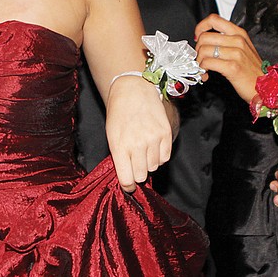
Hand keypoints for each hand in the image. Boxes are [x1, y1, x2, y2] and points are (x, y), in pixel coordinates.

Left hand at [105, 77, 173, 192]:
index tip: (129, 186)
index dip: (128, 186)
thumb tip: (127, 177)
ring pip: (154, 167)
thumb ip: (119, 157)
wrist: (133, 90)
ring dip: (149, 162)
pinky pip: (165, 157)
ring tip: (143, 148)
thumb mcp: (111, 136)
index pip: (127, 180)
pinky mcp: (166, 134)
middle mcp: (137, 145)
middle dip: (137, 172)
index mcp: (120, 147)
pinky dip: (159, 155)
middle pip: (141, 175)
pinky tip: (153, 145)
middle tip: (134, 162)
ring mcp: (153, 139)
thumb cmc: (118, 114)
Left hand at [194, 14, 261, 102]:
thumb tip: (204, 41)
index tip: (197, 37)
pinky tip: (206, 75)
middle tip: (201, 59)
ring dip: (199, 62)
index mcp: (239, 33)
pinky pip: (207, 63)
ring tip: (203, 69)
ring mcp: (236, 53)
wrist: (265, 87)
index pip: (214, 20)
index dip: (201, 27)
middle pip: (204, 37)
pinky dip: (202, 70)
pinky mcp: (232, 67)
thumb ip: (226, 41)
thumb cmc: (252, 70)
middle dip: (198, 50)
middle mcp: (238, 40)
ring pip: (204, 50)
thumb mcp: (243, 49)